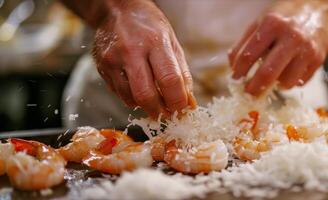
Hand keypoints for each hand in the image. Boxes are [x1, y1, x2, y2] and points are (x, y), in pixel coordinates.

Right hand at [93, 0, 194, 117]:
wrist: (116, 10)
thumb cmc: (149, 26)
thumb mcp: (172, 42)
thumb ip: (182, 74)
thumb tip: (189, 103)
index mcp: (155, 42)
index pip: (169, 80)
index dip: (177, 101)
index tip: (182, 109)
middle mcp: (131, 51)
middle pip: (146, 95)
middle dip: (160, 111)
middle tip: (167, 113)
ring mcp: (112, 60)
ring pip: (130, 98)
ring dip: (146, 106)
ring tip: (154, 100)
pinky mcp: (101, 67)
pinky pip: (119, 93)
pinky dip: (132, 98)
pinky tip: (138, 88)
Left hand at [229, 0, 327, 95]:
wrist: (317, 9)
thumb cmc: (283, 18)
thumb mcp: (260, 22)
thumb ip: (243, 44)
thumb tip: (233, 67)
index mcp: (272, 24)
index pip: (248, 55)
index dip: (238, 72)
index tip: (235, 80)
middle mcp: (291, 36)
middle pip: (267, 73)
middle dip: (254, 89)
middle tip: (248, 94)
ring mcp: (307, 49)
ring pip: (286, 82)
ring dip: (275, 85)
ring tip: (272, 78)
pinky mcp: (319, 59)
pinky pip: (300, 82)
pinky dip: (290, 81)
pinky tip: (288, 71)